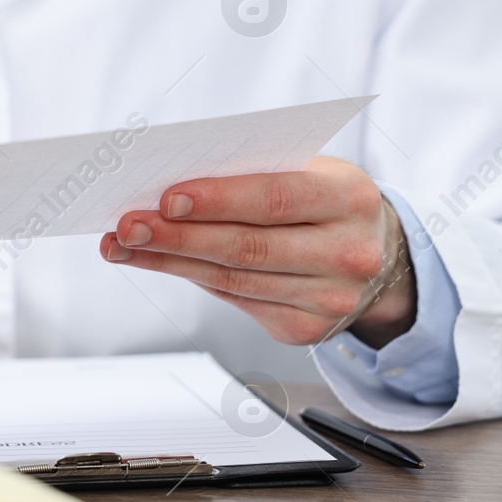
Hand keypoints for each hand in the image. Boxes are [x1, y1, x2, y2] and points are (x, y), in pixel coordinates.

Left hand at [99, 156, 415, 347]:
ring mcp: (331, 299)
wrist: (376, 254)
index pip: (275, 199)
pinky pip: (238, 301)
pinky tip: (160, 262)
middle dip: (179, 236)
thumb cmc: (324, 201)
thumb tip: (170, 193)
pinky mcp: (307, 329)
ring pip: (234, 280)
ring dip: (170, 261)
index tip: (166, 198)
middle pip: (248, 247)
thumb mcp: (309, 172)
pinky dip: (194, 279)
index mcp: (351, 198)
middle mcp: (348, 253)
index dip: (218, 200)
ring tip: (124, 244)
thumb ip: (255, 176)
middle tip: (128, 225)